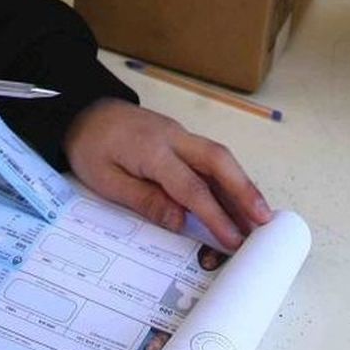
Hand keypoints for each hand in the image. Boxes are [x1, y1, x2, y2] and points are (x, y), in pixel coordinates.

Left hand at [63, 100, 271, 250]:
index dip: (215, 215)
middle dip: (245, 190)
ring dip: (242, 184)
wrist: (84, 110)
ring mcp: (180, 134)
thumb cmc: (91, 147)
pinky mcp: (180, 137)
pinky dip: (227, 177)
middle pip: (220, 161)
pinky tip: (236, 198)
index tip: (234, 239)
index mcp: (154, 151)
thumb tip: (180, 222)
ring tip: (260, 215)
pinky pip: (209, 157)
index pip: (192, 187)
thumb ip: (144, 200)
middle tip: (265, 220)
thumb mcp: (106, 181)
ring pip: (220, 157)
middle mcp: (175, 138)